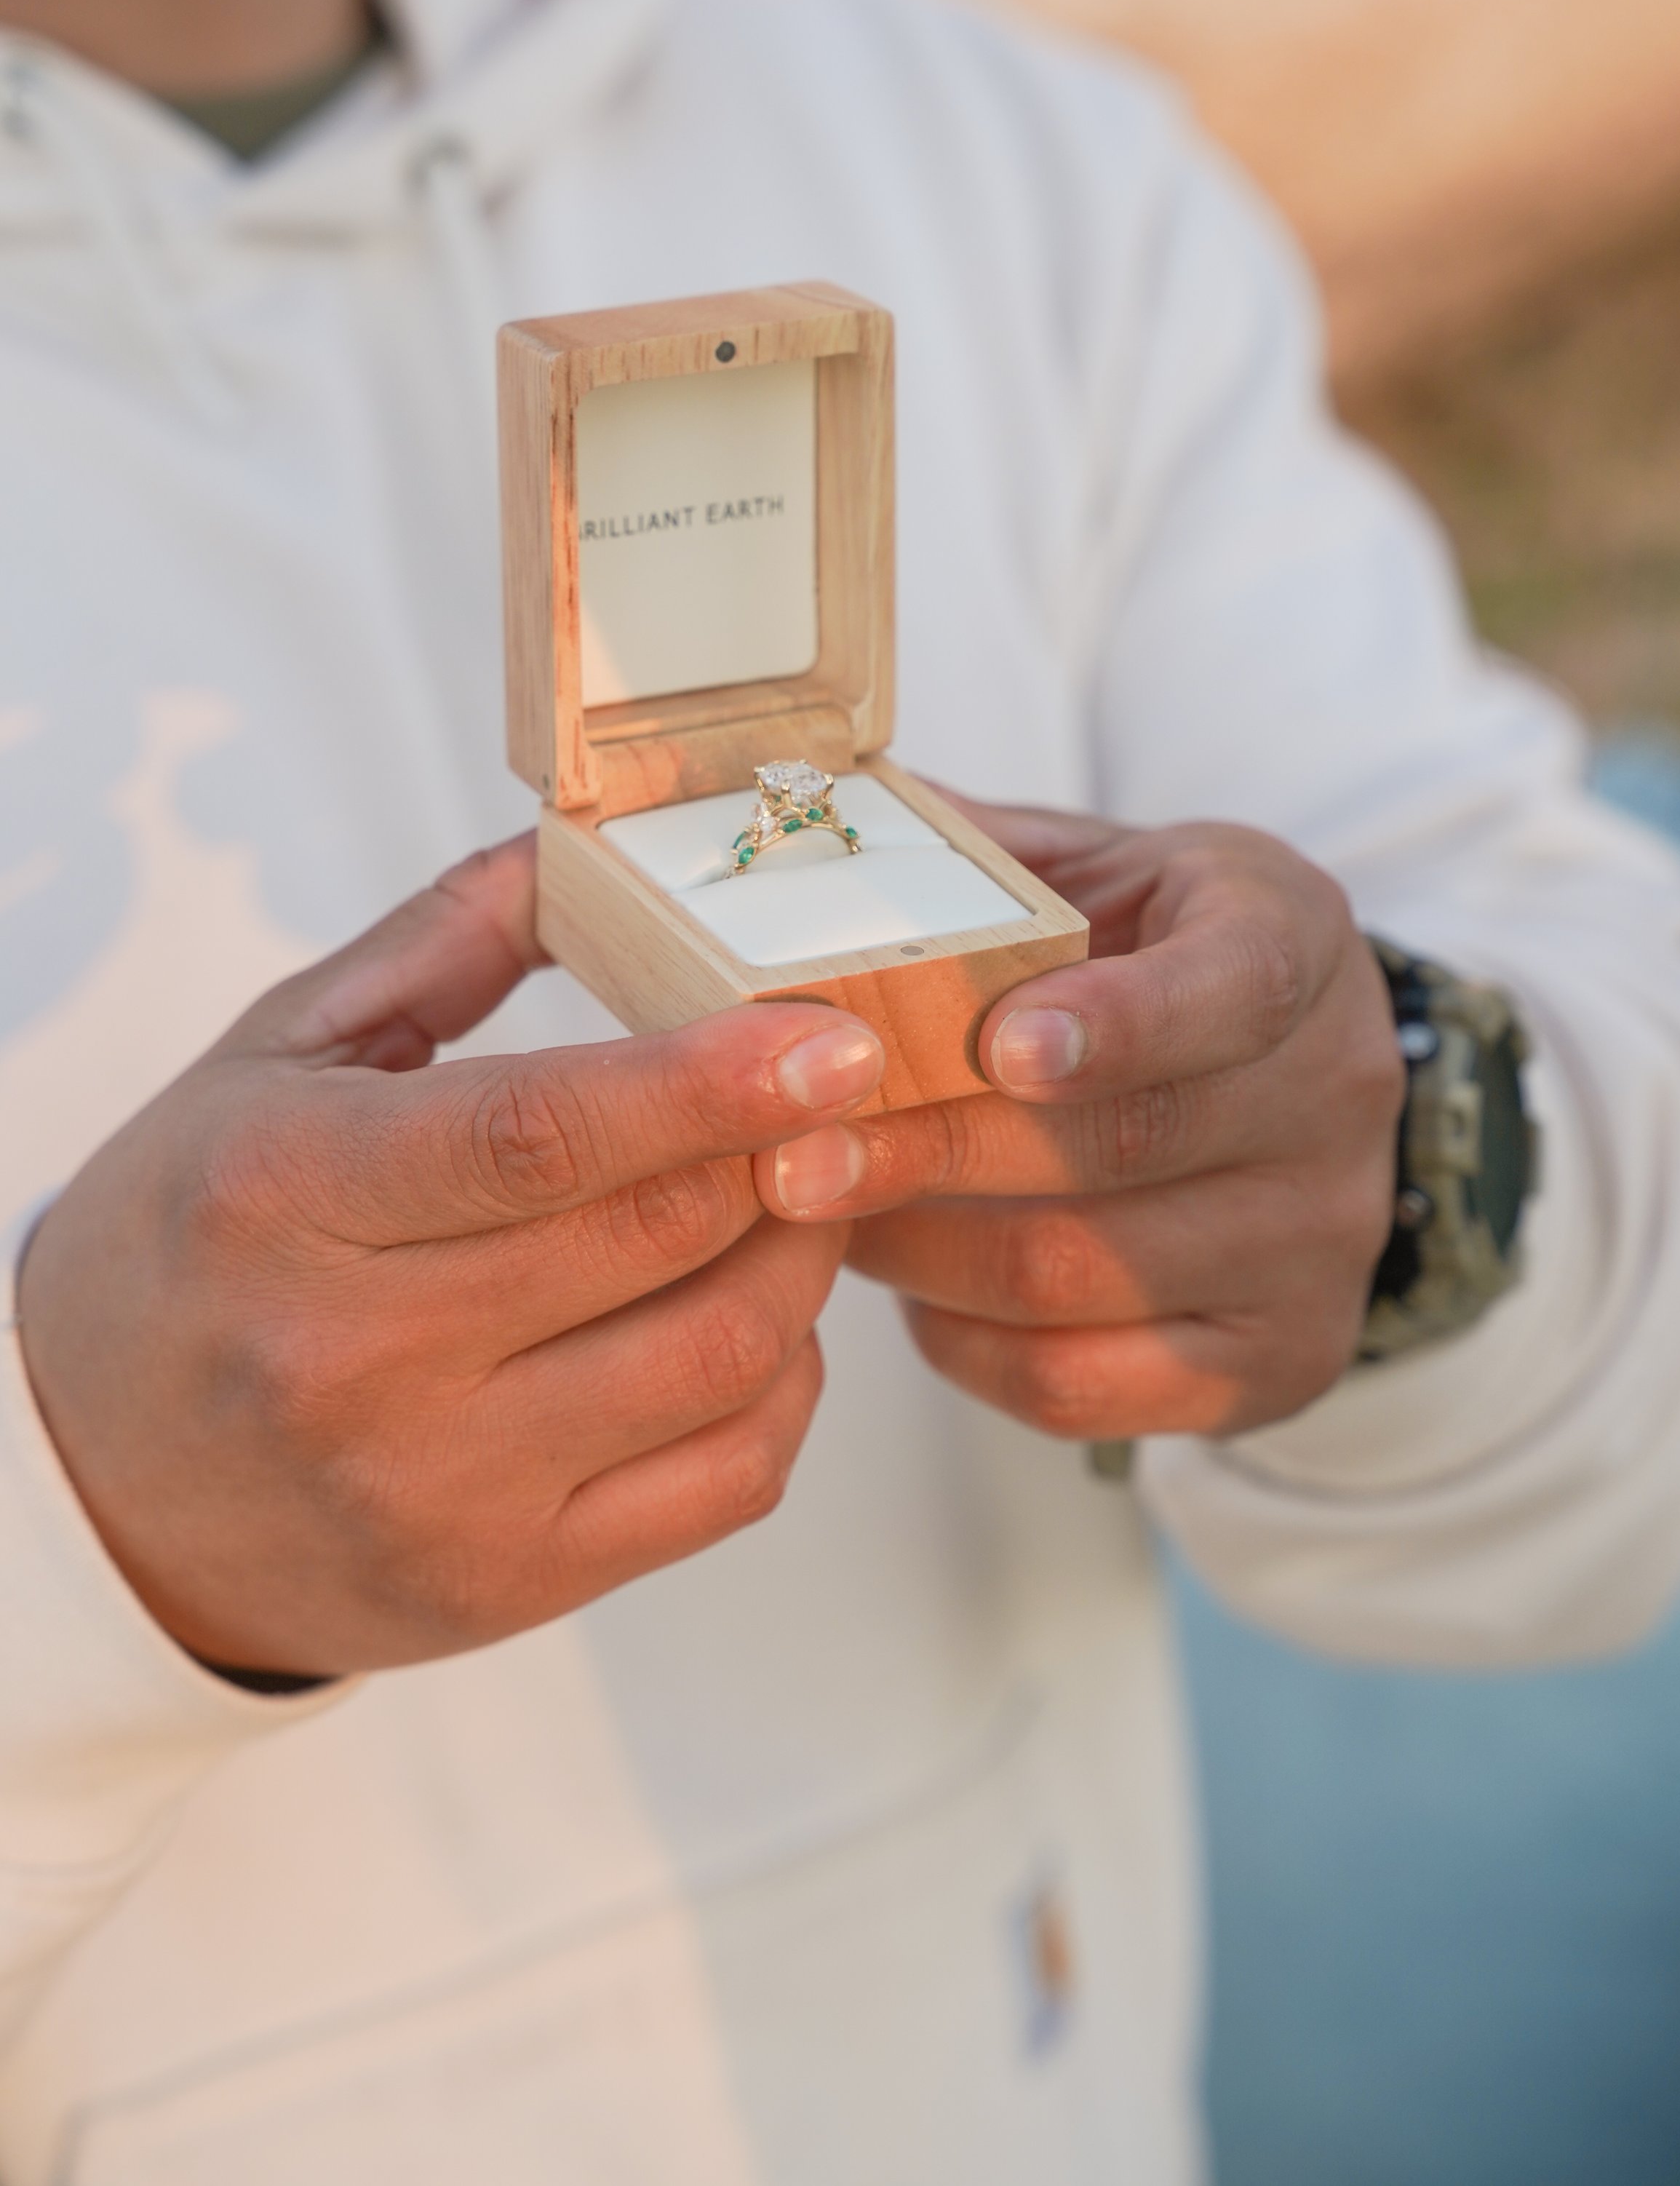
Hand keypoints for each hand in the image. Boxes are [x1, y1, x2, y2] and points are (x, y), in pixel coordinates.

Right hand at [18, 839, 884, 1678]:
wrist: (98, 1493)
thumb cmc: (194, 1245)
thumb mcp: (270, 1061)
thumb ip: (440, 944)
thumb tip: (587, 842)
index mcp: (287, 1195)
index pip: (538, 1134)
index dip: (706, 1082)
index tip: (830, 1037)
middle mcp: (354, 1358)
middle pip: (654, 1237)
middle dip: (785, 1149)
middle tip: (832, 1089)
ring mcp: (436, 1490)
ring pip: (719, 1358)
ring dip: (801, 1257)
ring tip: (794, 1191)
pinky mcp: (505, 1586)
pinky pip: (727, 1480)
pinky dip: (784, 1384)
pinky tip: (753, 1319)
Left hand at [755, 802, 1404, 1441]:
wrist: (1296, 1085)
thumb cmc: (1162, 956)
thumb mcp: (1109, 866)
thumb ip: (985, 851)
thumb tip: (813, 808)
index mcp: (1295, 938)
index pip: (1234, 987)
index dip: (1119, 1022)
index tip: (997, 1042)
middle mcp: (1335, 1096)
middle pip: (1124, 1146)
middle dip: (938, 1153)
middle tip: (796, 1156)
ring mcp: (1320, 1243)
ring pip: (1084, 1275)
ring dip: (923, 1252)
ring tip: (825, 1208)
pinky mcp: (1279, 1361)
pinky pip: (1084, 1385)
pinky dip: (964, 1345)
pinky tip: (909, 1292)